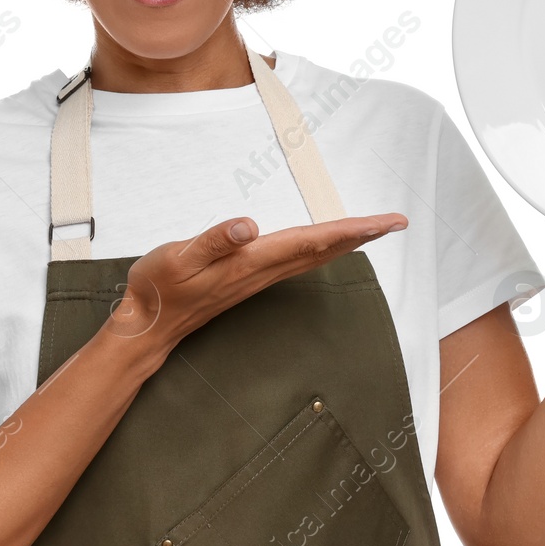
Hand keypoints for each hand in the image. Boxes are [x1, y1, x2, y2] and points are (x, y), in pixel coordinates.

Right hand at [106, 211, 408, 353]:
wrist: (149, 323)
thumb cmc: (160, 288)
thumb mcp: (178, 257)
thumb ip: (214, 241)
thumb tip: (249, 226)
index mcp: (252, 262)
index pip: (312, 241)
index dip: (351, 230)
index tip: (384, 222)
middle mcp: (263, 271)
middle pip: (324, 250)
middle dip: (362, 235)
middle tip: (396, 221)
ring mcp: (259, 277)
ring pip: (314, 256)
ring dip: (347, 241)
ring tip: (373, 229)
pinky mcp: (251, 278)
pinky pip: (298, 260)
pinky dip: (323, 248)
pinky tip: (328, 243)